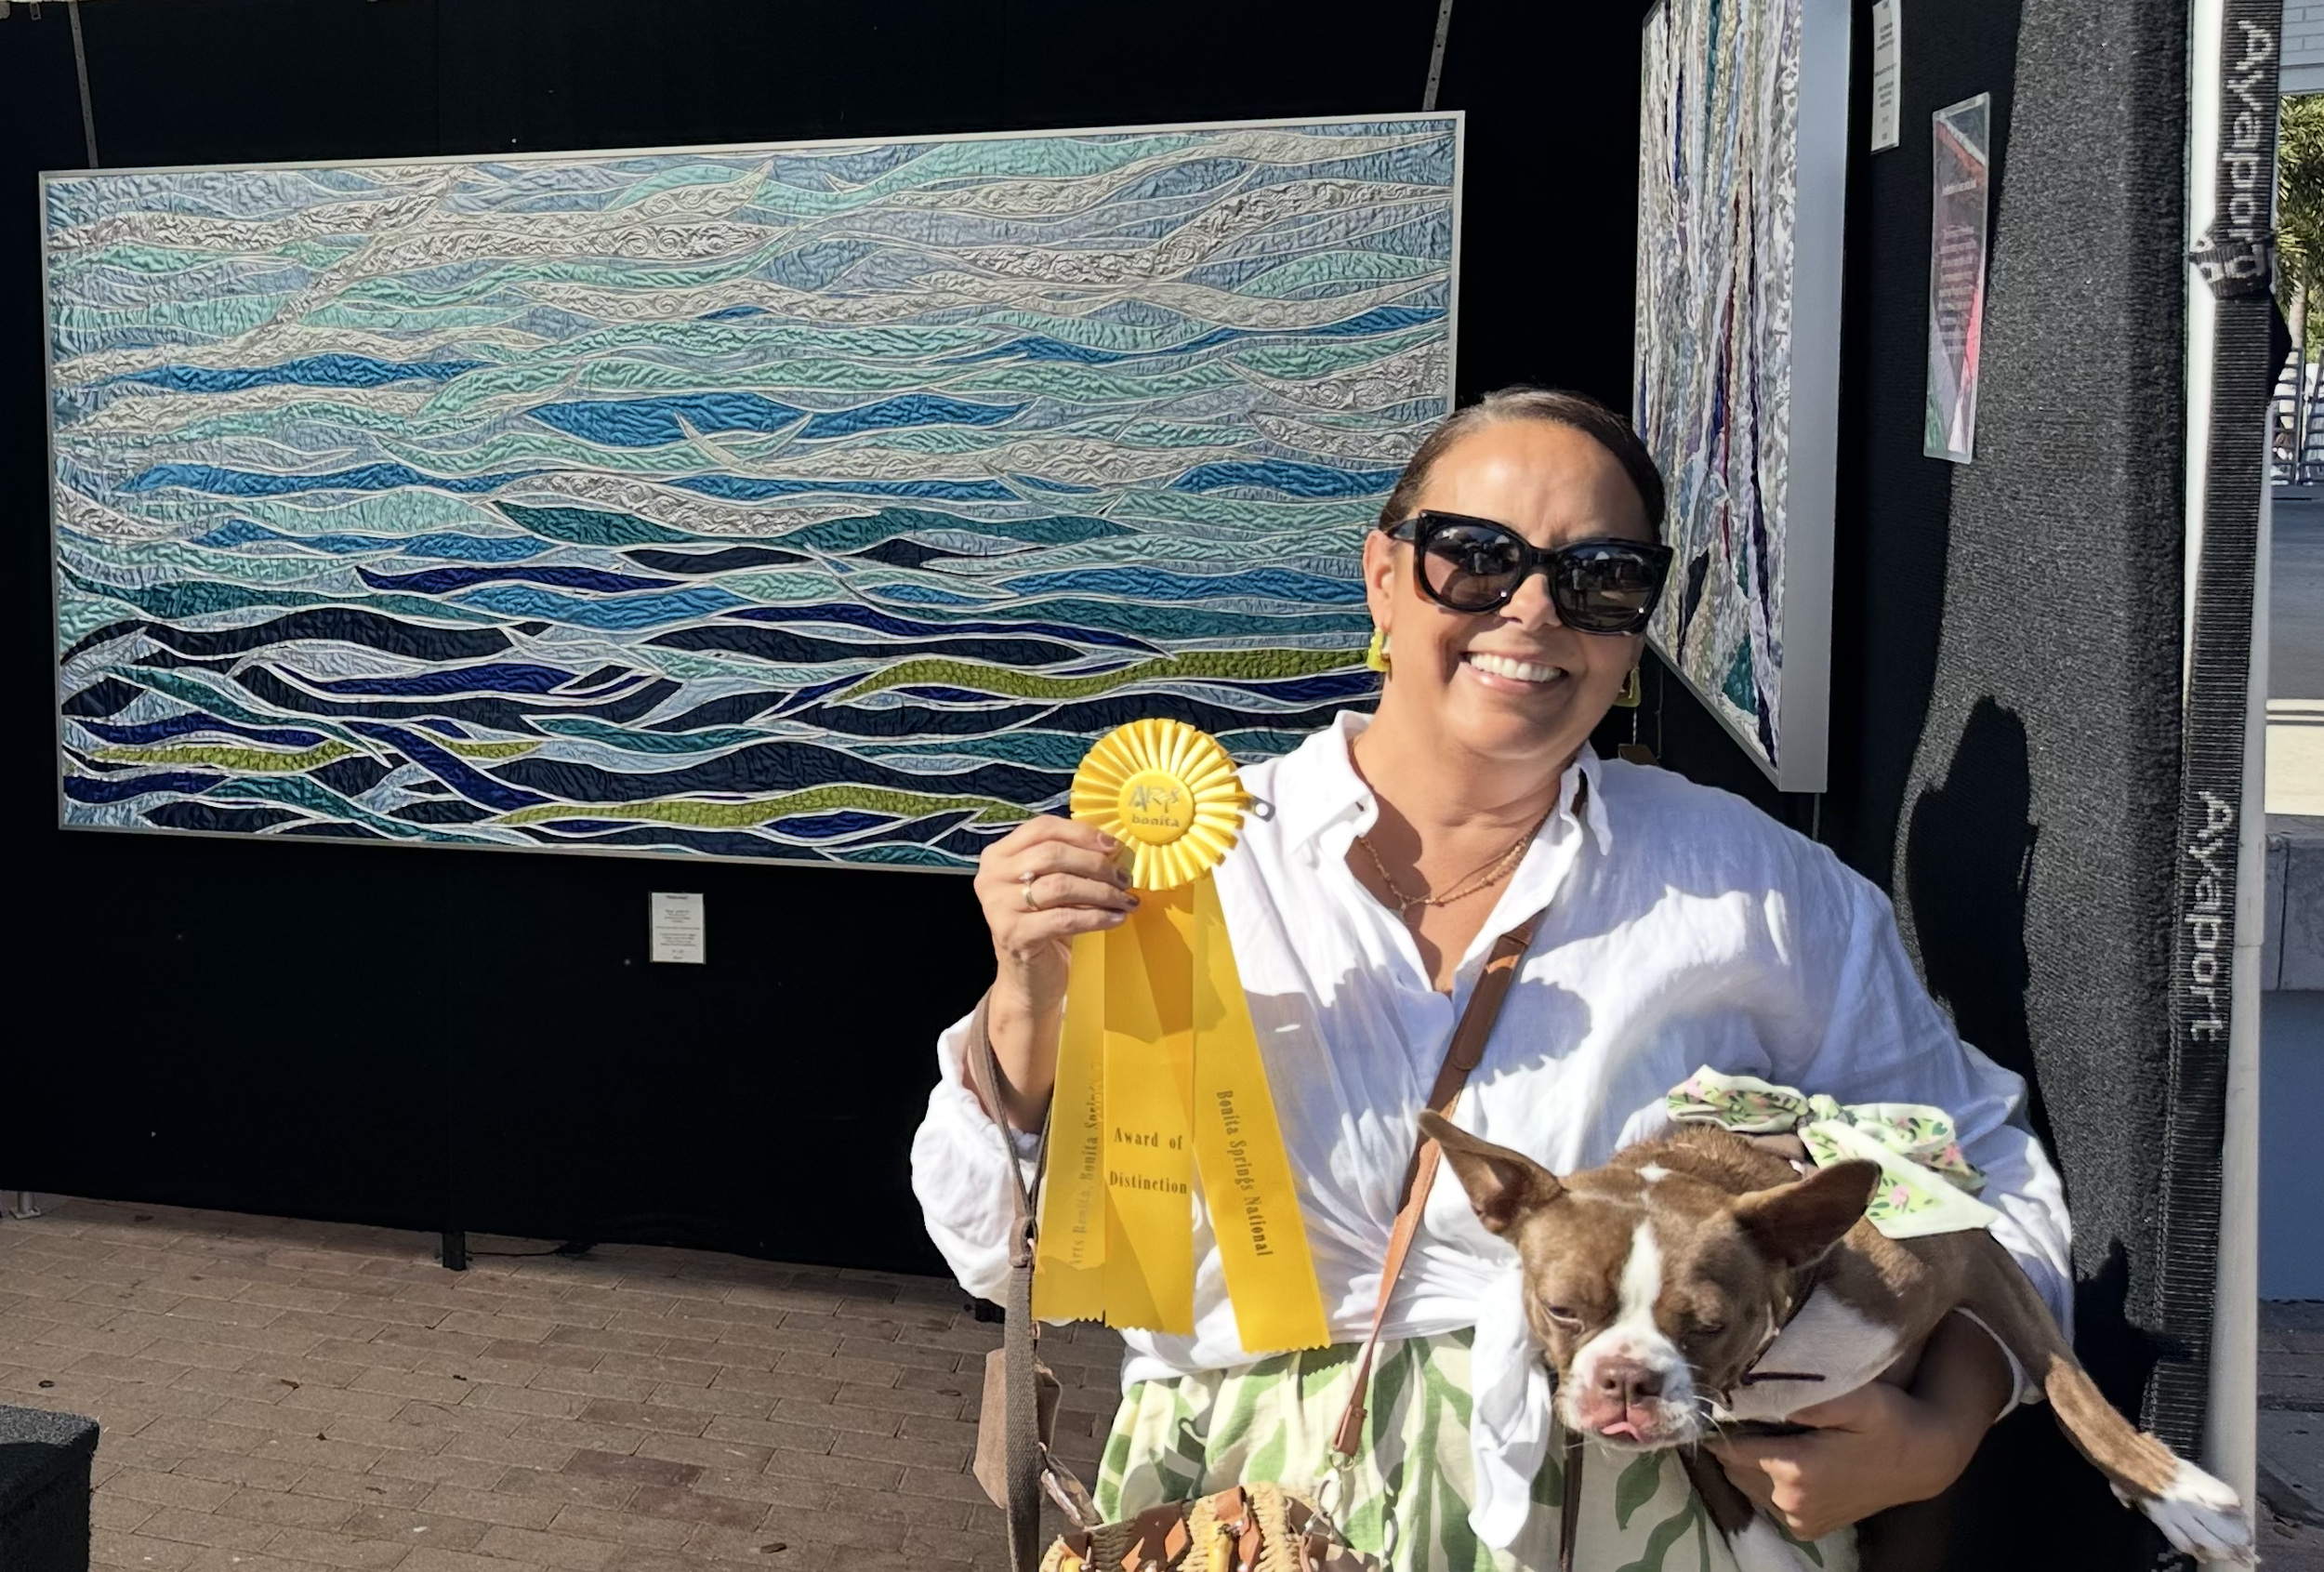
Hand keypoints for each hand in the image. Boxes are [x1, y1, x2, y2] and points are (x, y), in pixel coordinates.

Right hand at [970, 816, 1136, 1126]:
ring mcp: (998, 907)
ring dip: (1101, 891)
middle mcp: (990, 878)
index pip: (1041, 828)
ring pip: (1061, 886)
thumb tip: (1112, 845)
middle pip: (1052, 855)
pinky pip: (1065, 918)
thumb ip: (1067, 861)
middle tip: (1124, 876)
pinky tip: (1117, 919)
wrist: (1028, 981)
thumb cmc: (1044, 926)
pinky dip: (1097, 917)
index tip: (1112, 845)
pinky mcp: (1014, 935)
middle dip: (1095, 864)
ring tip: (1125, 899)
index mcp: (997, 856)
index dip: (1081, 833)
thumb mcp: (1050, 885)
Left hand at [1708, 1313, 2008, 1541]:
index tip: (1724, 1400)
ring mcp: (1799, 1521)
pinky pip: (1765, 1501)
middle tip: (1748, 1412)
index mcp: (1798, 1471)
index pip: (1729, 1448)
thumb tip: (1763, 1390)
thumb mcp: (1858, 1397)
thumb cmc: (1890, 1420)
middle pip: (1733, 1468)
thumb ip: (1812, 1396)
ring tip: (1768, 1431)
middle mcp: (1792, 1504)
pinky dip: (1764, 1479)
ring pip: (1746, 1484)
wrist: (1923, 1460)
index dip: (1723, 1423)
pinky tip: (1783, 1455)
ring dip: (1748, 1461)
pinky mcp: (1807, 1528)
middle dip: (1735, 1440)